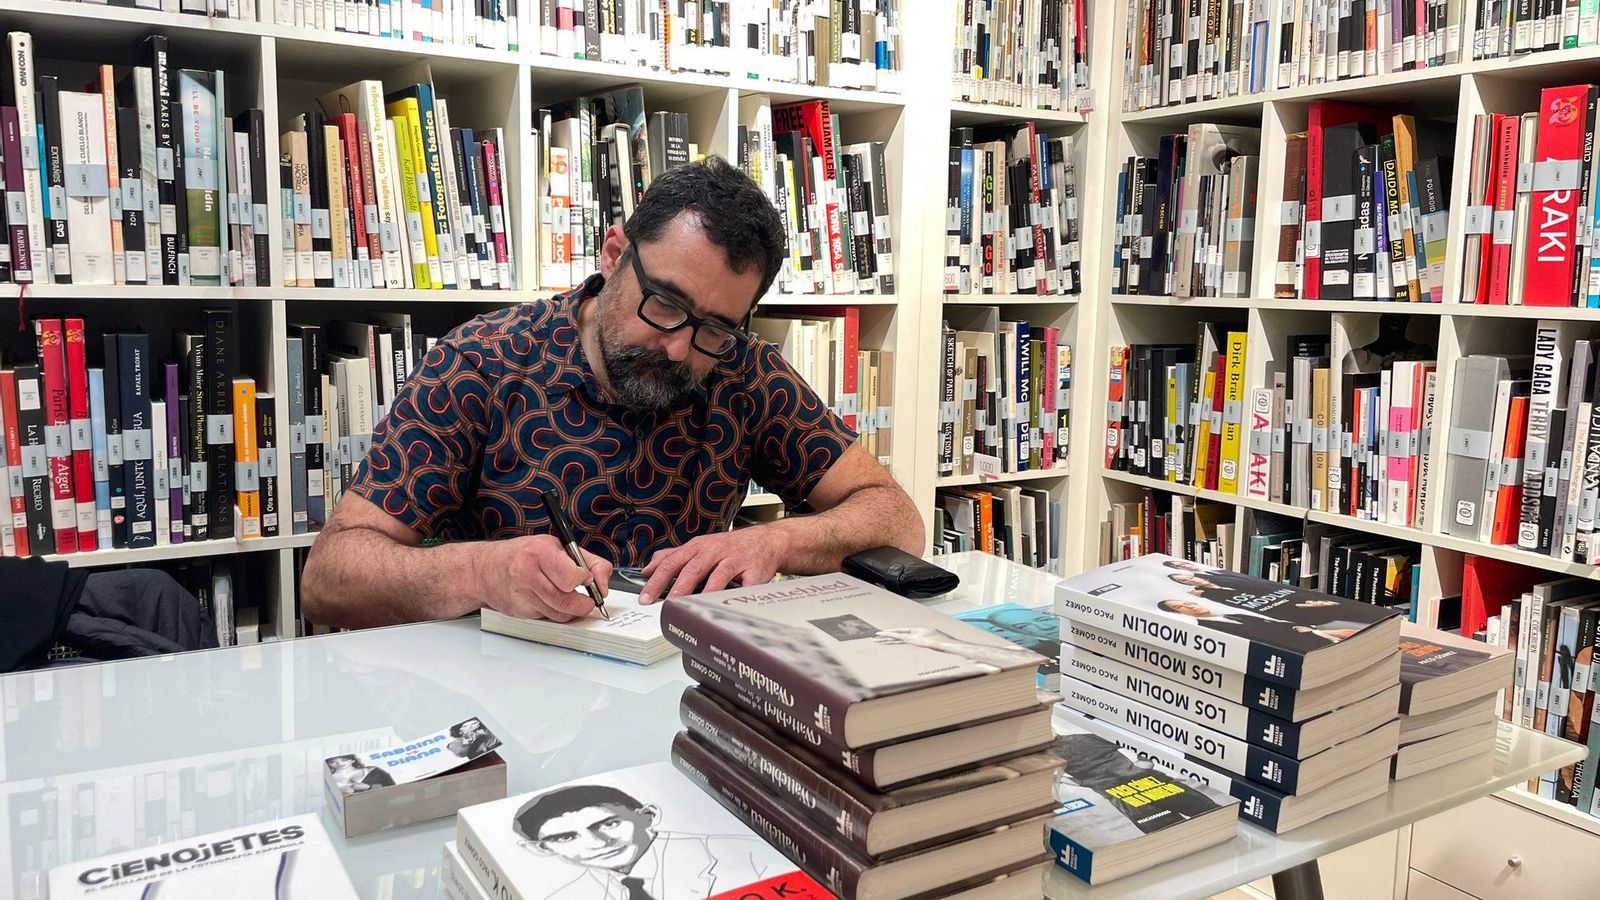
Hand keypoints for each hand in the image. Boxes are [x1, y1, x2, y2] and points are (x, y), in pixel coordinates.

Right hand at [476, 535, 612, 622]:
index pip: (573, 577)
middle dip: (583, 603)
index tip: (585, 578)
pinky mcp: (520, 611)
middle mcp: (528, 573)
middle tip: (587, 598)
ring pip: (560, 614)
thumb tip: (603, 582)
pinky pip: (548, 618)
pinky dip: (555, 613)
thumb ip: (588, 561)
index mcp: (539, 552)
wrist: (485, 569)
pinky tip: (550, 601)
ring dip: (571, 610)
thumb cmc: (523, 554)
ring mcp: (522, 595)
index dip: (585, 580)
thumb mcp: (557, 546)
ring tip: (570, 598)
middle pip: (568, 601)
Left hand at [638, 527, 787, 603]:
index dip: (657, 580)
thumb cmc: (729, 547)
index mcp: (698, 547)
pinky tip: (731, 607)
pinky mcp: (754, 570)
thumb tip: (647, 569)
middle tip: (666, 605)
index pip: (672, 562)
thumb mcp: (699, 546)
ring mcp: (735, 560)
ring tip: (694, 607)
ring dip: (705, 591)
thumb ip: (673, 557)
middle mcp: (714, 551)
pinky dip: (739, 596)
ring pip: (718, 575)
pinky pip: (747, 584)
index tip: (645, 597)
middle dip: (677, 588)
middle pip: (693, 568)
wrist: (766, 540)